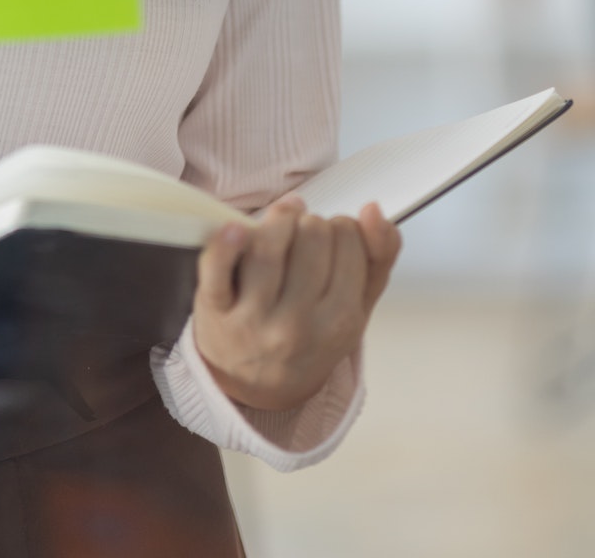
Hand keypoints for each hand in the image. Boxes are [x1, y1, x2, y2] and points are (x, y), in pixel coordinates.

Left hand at [190, 195, 400, 412]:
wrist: (259, 385)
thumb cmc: (311, 336)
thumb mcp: (356, 308)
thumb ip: (378, 258)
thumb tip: (373, 210)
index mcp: (341, 322)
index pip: (348, 241)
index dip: (342, 227)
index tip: (335, 237)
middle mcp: (298, 325)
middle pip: (310, 237)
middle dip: (311, 223)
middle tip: (306, 237)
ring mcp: (254, 319)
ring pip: (268, 246)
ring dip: (277, 220)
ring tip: (280, 224)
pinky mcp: (215, 311)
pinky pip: (217, 269)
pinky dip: (225, 243)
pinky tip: (235, 229)